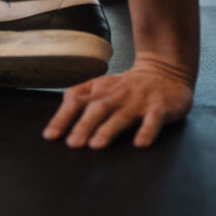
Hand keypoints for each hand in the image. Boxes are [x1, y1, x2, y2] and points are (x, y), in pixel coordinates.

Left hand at [42, 55, 193, 149]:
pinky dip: (147, 131)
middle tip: (72, 144)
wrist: (165, 71)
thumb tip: (57, 122)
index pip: (77, 100)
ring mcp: (138, 100)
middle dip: (83, 125)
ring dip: (108, 129)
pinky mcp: (160, 107)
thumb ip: (82, 99)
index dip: (62, 117)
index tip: (50, 136)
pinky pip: (153, 119)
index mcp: (100, 88)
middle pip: (97, 108)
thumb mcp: (102, 86)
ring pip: (121, 115)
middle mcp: (117, 94)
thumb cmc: (128, 86)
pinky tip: (140, 143)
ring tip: (96, 145)